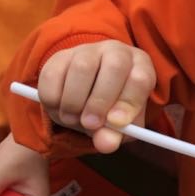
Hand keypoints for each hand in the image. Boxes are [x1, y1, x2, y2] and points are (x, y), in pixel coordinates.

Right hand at [38, 42, 155, 152]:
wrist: (84, 95)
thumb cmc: (111, 110)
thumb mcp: (119, 126)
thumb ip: (116, 135)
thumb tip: (106, 144)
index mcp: (140, 67)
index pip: (141, 78)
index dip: (130, 101)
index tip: (117, 122)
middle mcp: (116, 52)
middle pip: (114, 67)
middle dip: (101, 100)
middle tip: (91, 124)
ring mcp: (87, 51)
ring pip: (81, 69)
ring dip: (75, 102)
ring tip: (74, 119)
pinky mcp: (59, 57)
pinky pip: (53, 75)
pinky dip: (54, 99)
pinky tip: (60, 108)